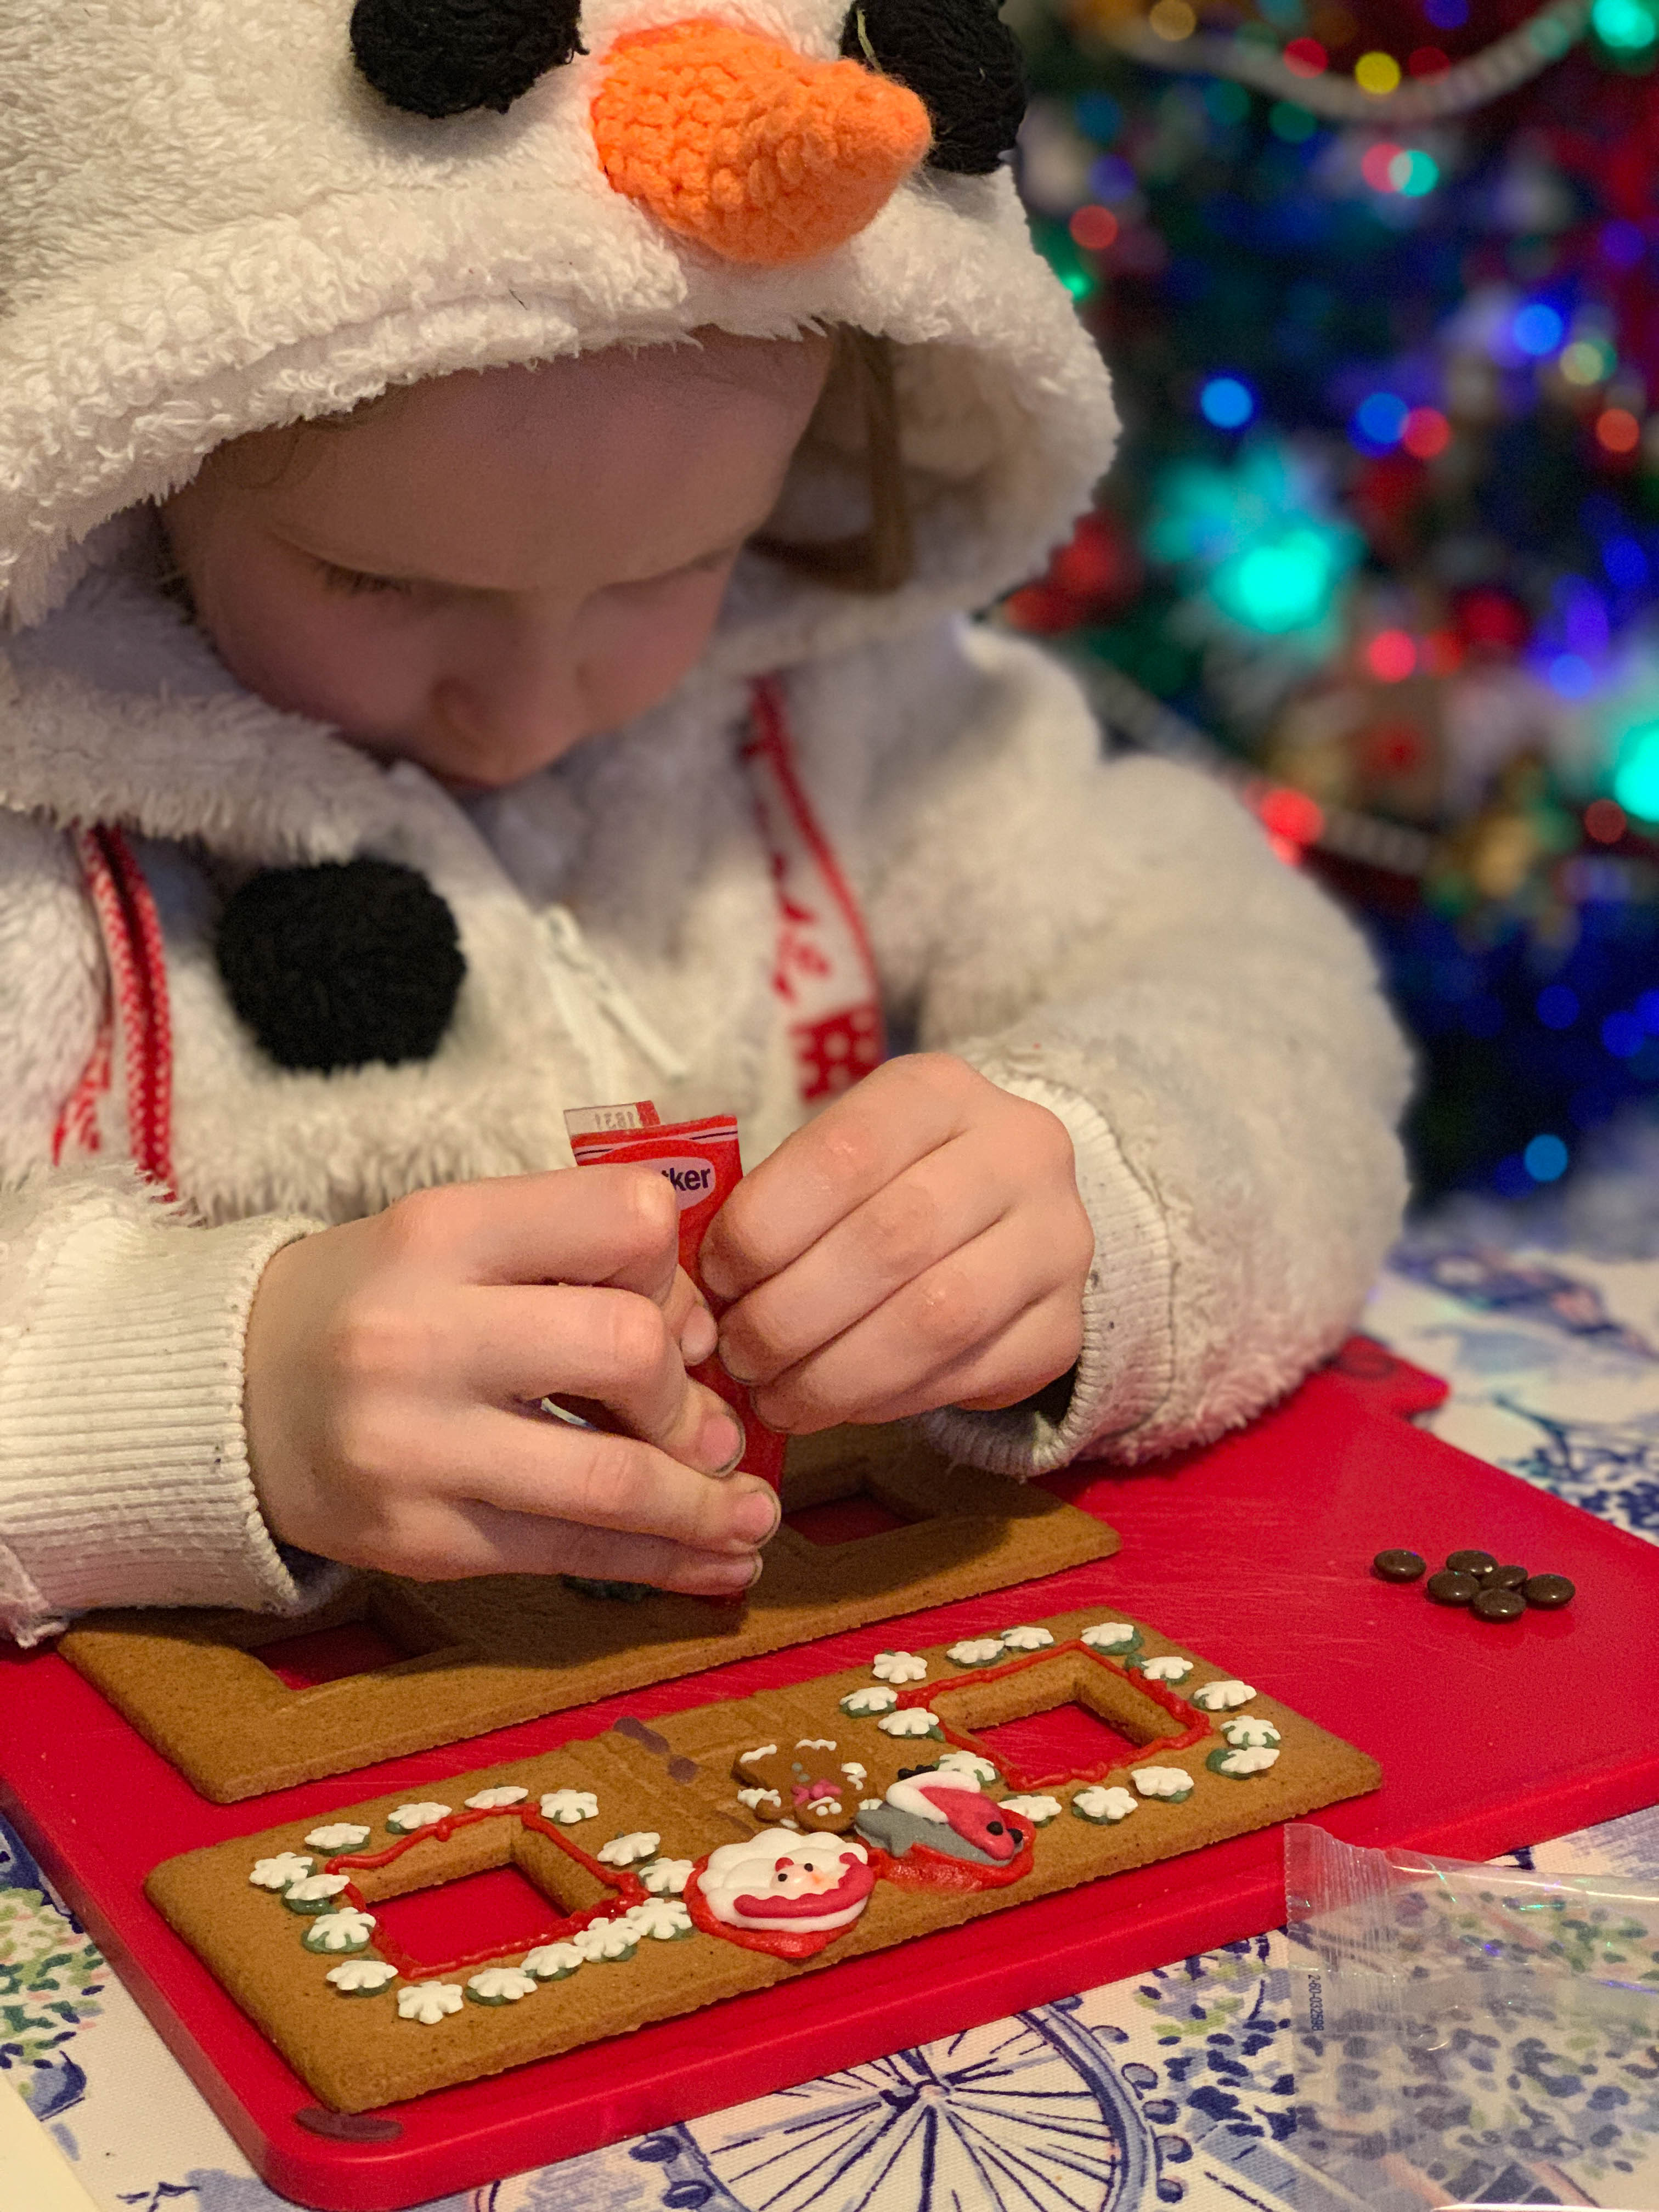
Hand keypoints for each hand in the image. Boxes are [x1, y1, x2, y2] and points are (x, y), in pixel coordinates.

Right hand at [244, 1166, 780, 1594]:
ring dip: (706, 1502)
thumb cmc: (378, 1304)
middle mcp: (420, 1332)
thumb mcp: (456, 1239)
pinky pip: (573, 1554)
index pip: (625, 1218)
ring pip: (613, 1478)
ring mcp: (414, 1445)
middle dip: (686, 1391)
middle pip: (628, 1348)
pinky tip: (720, 1562)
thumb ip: (574, 1262)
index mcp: (443, 1230)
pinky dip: (667, 1560)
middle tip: (697, 1418)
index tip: (671, 1309)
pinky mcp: (419, 1539)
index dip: (672, 1268)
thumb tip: (710, 1343)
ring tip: (750, 1511)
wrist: (227, 1395)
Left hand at [701, 1054, 1092, 1431]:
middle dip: (791, 1313)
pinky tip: (838, 1404)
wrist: (1009, 1211)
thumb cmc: (889, 1184)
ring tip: (775, 1395)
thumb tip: (695, 1287)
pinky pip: (969, 1375)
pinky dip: (887, 1400)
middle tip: (736, 1355)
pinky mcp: (1064, 1326)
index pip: (845, 1153)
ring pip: (936, 1319)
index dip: (765, 1226)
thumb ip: (779, 1200)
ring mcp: (1057, 1241)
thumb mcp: (841, 1153)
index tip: (716, 1277)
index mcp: (941, 1090)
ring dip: (835, 1372)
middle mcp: (1019, 1152)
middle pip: (891, 1241)